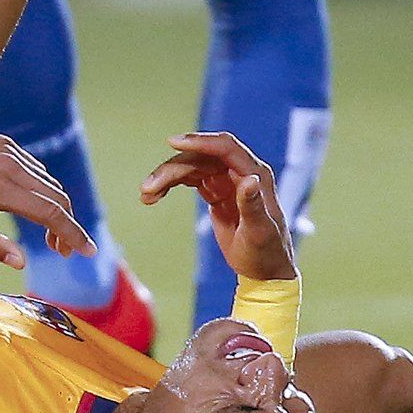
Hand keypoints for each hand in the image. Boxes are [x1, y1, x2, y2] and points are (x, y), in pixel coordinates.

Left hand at [0, 122, 88, 266]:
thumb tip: (21, 263)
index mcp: (0, 188)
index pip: (51, 213)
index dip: (73, 233)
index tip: (87, 251)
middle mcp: (10, 164)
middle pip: (57, 196)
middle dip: (67, 225)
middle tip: (63, 252)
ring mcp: (7, 149)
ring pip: (47, 180)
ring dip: (56, 206)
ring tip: (49, 233)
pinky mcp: (1, 141)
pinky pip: (32, 166)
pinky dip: (42, 187)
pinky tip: (31, 204)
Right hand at [139, 130, 296, 280]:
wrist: (265, 271)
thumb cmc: (267, 253)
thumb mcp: (260, 232)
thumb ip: (252, 206)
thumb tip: (250, 180)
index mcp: (256, 174)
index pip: (225, 149)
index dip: (200, 142)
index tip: (173, 142)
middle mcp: (240, 172)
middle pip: (202, 158)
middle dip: (174, 168)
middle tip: (148, 187)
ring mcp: (226, 181)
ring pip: (192, 167)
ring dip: (167, 177)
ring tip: (146, 194)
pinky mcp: (215, 192)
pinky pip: (189, 180)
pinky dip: (170, 185)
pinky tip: (153, 196)